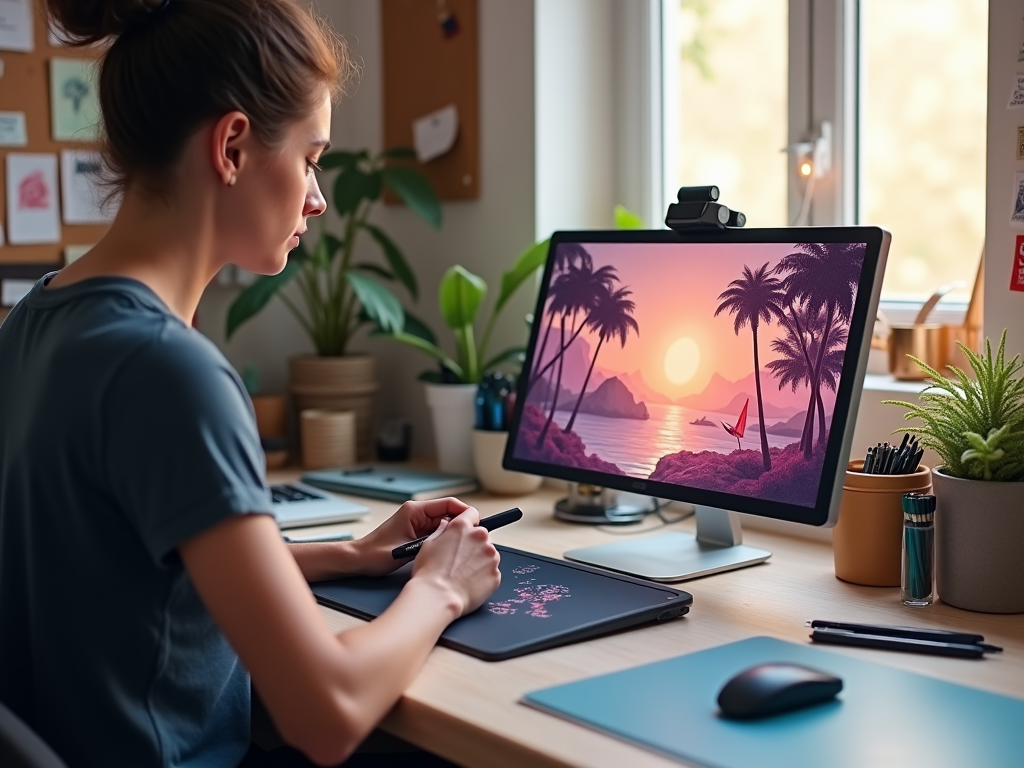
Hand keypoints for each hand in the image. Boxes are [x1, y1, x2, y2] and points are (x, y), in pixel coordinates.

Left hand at [353, 497, 471, 576]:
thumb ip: (432, 540)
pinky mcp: (415, 532)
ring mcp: (416, 522)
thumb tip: (454, 536)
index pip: (448, 504)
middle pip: (448, 513)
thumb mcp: (408, 548)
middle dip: (462, 525)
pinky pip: (435, 533)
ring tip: (463, 547)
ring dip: (453, 534)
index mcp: (415, 510)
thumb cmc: (375, 554)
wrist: (357, 560)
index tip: (477, 523)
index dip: (466, 512)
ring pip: (443, 524)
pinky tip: (449, 551)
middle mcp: (416, 512)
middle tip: (474, 539)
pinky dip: (444, 540)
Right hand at [411, 507, 501, 616]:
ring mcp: (491, 556)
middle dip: (473, 544)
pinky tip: (469, 583)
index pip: (471, 512)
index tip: (466, 530)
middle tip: (459, 559)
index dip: (467, 521)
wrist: (438, 597)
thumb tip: (446, 525)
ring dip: (479, 560)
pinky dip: (483, 575)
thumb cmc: (429, 573)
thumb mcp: (428, 544)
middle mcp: (480, 538)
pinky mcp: (495, 574)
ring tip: (463, 573)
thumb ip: (442, 531)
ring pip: (488, 553)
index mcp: (462, 527)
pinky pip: (491, 571)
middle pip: (481, 535)